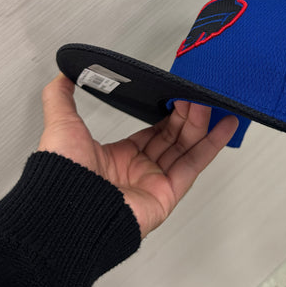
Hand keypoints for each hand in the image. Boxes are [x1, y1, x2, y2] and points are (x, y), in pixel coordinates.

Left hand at [38, 73, 238, 239]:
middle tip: (197, 94)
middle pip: (173, 138)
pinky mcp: (168, 194)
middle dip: (188, 114)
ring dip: (202, 124)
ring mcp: (154, 183)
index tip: (179, 95)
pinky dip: (213, 145)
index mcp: (117, 158)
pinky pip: (195, 165)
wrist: (66, 209)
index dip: (168, 113)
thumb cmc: (63, 175)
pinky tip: (225, 126)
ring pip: (187, 148)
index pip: (152, 132)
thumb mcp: (61, 125)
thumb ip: (61, 98)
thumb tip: (62, 77)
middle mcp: (138, 172)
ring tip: (213, 102)